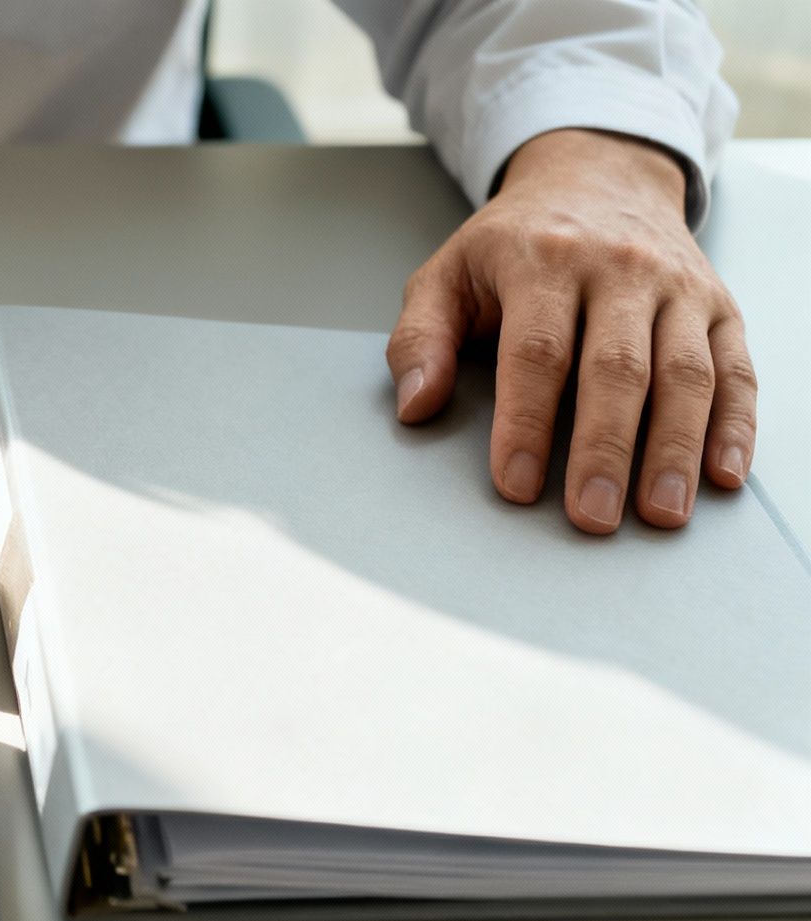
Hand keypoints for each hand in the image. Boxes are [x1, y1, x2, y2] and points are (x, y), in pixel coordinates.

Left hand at [388, 128, 755, 532]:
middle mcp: (619, 270)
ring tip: (661, 514)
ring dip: (675, 449)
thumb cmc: (513, 243)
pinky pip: (736, 368)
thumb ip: (420, 338)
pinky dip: (735, 425)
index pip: (537, 352)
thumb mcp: (446, 273)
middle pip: (617, 370)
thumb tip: (414, 406)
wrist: (599, 174)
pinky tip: (721, 475)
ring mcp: (677, 288)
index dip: (525, 423)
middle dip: (605, 449)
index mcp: (542, 261)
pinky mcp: (719, 306)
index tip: (515, 483)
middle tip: (594, 517)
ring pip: (686, 374)